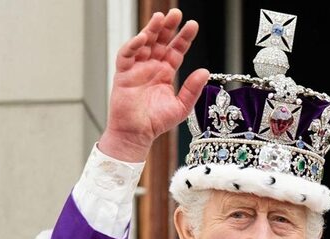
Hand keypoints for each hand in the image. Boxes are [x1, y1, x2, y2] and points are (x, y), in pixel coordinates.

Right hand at [98, 8, 208, 161]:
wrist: (136, 134)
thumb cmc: (156, 122)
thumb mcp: (181, 106)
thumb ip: (192, 89)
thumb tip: (205, 71)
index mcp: (166, 73)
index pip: (176, 50)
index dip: (184, 38)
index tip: (193, 25)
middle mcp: (152, 67)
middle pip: (160, 41)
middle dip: (168, 27)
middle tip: (176, 13)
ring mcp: (137, 69)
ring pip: (144, 43)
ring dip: (151, 30)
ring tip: (160, 18)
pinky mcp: (123, 74)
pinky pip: (126, 55)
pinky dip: (132, 45)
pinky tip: (142, 38)